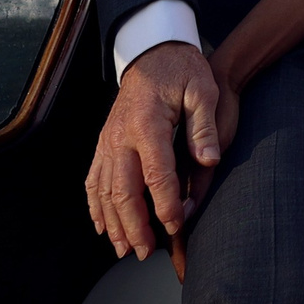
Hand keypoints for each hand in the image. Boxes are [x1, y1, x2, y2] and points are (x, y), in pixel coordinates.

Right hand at [85, 40, 235, 260]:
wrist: (153, 50)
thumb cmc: (182, 70)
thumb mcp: (203, 90)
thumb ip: (205, 126)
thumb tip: (209, 159)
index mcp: (148, 125)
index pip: (157, 174)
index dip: (165, 205)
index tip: (175, 225)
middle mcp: (121, 136)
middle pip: (123, 190)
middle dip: (134, 225)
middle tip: (145, 252)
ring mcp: (107, 140)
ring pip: (104, 190)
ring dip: (113, 222)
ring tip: (124, 249)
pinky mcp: (103, 142)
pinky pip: (94, 178)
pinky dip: (95, 205)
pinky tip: (102, 225)